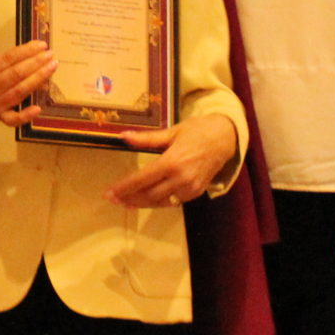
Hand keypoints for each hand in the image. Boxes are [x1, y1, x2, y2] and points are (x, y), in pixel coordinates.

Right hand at [0, 40, 53, 128]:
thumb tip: (25, 55)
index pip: (7, 59)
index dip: (26, 51)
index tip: (41, 45)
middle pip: (16, 74)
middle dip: (36, 63)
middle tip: (51, 54)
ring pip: (19, 92)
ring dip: (38, 79)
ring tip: (52, 67)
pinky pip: (13, 119)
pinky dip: (26, 115)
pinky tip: (39, 107)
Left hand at [106, 114, 239, 208]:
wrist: (225, 138)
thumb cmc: (197, 131)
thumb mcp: (171, 132)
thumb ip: (146, 138)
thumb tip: (123, 136)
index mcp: (172, 161)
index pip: (142, 179)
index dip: (124, 188)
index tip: (109, 193)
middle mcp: (181, 178)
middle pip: (149, 194)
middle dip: (129, 198)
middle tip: (113, 199)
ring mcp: (190, 188)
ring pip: (160, 202)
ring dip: (142, 203)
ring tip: (126, 203)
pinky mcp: (197, 192)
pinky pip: (173, 202)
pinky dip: (158, 202)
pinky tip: (147, 200)